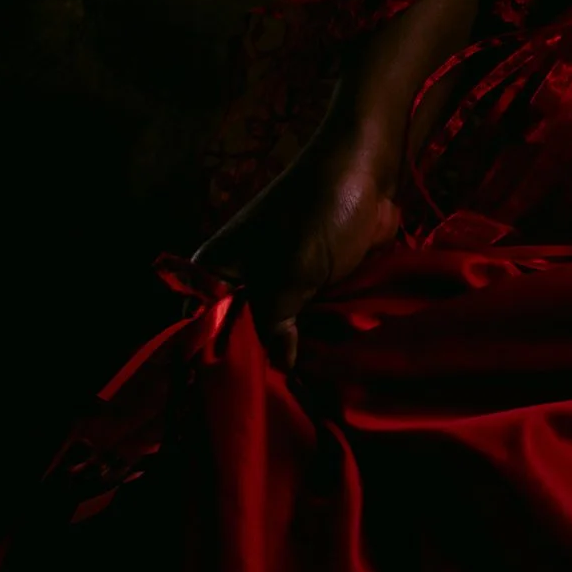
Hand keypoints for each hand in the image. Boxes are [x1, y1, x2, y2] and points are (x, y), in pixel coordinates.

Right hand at [191, 106, 403, 374]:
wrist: (368, 171)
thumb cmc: (318, 214)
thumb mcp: (290, 275)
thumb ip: (274, 325)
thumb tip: (280, 368)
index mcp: (217, 270)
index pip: (203, 327)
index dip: (217, 360)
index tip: (233, 397)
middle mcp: (243, 279)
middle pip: (244, 335)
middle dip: (262, 361)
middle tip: (278, 400)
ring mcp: (281, 283)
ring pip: (281, 332)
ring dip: (296, 352)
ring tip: (307, 391)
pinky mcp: (314, 285)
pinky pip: (311, 322)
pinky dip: (320, 338)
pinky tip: (330, 367)